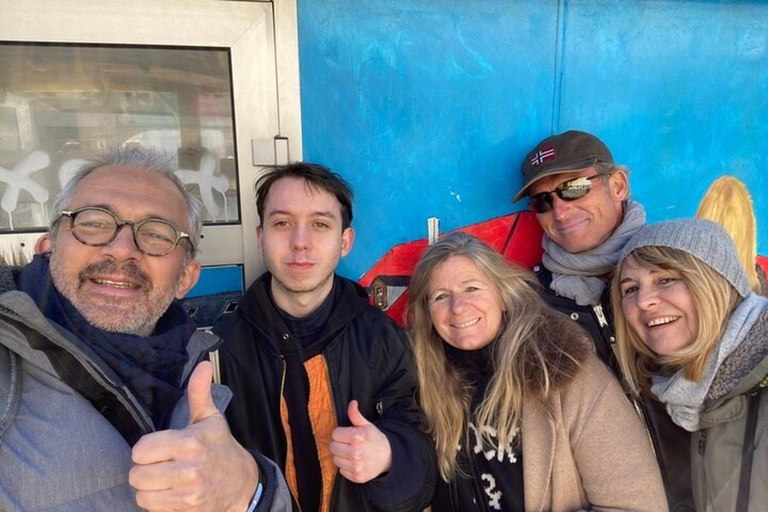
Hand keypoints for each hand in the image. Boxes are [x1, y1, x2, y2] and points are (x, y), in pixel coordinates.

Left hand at [129, 361, 257, 511]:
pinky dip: (156, 502)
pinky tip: (169, 492)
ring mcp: (187, 493)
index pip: (140, 450)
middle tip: (159, 464)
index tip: (157, 448)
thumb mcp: (210, 418)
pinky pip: (151, 508)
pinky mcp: (186, 510)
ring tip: (163, 479)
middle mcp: (188, 470)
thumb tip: (203, 364)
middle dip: (144, 469)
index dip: (145, 449)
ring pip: (141, 494)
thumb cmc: (220, 448)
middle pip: (137, 474)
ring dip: (148, 488)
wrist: (241, 483)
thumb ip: (199, 392)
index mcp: (190, 443)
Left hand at [329, 400, 391, 483]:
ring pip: (335, 459)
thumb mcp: (367, 426)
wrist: (389, 458)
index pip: (335, 434)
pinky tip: (354, 462)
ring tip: (351, 452)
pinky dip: (346, 466)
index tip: (347, 435)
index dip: (340, 433)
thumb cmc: (376, 440)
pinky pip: (341, 470)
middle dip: (339, 444)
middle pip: (332, 447)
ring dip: (341, 456)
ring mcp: (356, 466)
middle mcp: (355, 453)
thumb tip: (352, 403)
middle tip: (348, 444)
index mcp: (357, 437)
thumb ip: (355, 415)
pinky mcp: (356, 476)